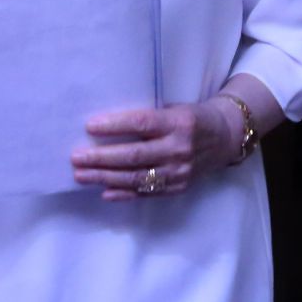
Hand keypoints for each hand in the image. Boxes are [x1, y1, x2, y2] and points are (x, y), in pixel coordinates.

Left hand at [71, 99, 241, 201]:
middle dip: (101, 158)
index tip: (90, 126)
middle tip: (76, 157)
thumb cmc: (192, 117)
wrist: (226, 137)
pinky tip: (104, 192)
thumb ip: (148, 117)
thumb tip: (105, 125)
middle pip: (134, 155)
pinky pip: (147, 193)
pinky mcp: (178, 188)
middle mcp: (179, 149)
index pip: (142, 123)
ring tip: (81, 175)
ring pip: (136, 178)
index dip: (115, 125)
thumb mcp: (175, 108)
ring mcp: (179, 172)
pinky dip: (124, 194)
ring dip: (105, 178)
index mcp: (178, 122)